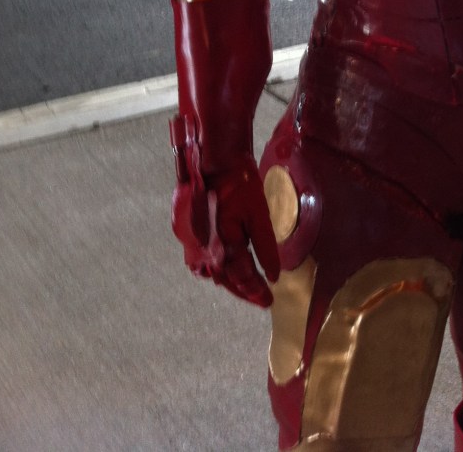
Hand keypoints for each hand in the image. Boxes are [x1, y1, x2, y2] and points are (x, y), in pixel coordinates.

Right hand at [172, 155, 279, 306]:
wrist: (215, 162)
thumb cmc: (240, 185)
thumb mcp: (259, 214)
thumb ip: (265, 247)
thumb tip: (273, 274)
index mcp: (223, 245)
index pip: (243, 277)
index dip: (257, 291)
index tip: (270, 301)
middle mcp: (204, 250)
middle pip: (226, 279)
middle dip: (244, 291)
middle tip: (261, 299)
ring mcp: (193, 243)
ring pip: (213, 272)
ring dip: (230, 282)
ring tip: (248, 289)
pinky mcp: (188, 234)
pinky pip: (203, 259)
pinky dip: (218, 267)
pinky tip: (228, 268)